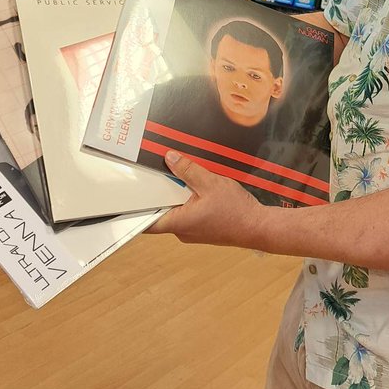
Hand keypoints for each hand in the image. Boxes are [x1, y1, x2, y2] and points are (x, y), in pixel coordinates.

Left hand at [147, 151, 263, 247]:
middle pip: (162, 210)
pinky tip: (197, 186)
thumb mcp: (210, 183)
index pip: (148, 221)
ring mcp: (193, 231)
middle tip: (158, 173)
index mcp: (179, 223)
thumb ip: (188, 170)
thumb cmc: (236, 211)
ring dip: (178, 194)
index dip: (136, 210)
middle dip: (161, 192)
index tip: (129, 197)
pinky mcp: (203, 228)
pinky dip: (189, 199)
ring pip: (177, 210)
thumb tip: (170, 158)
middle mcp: (183, 230)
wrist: (259, 227)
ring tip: (181, 175)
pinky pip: (189, 212)